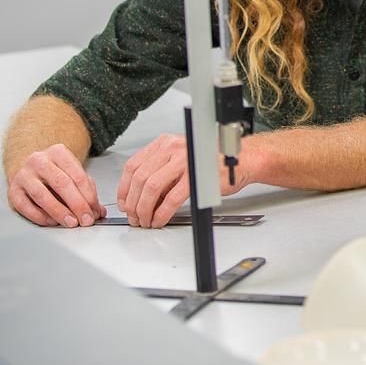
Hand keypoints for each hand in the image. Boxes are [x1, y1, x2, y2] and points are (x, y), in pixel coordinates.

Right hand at [7, 143, 107, 226]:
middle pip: (61, 184)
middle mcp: (39, 161)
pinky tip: (52, 221)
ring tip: (70, 222)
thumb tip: (98, 212)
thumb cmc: (55, 173)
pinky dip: (40, 216)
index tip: (94, 211)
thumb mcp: (73, 175)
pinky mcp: (13, 190)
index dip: (88, 196)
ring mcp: (24, 175)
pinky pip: (26, 206)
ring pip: (42, 195)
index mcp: (58, 153)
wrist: (31, 169)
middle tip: (85, 220)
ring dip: (59, 212)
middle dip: (76, 205)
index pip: (77, 175)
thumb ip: (87, 192)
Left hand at [116, 133, 243, 227]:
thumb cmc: (211, 162)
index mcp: (165, 143)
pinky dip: (162, 213)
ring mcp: (184, 161)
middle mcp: (172, 147)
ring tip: (146, 221)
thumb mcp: (180, 160)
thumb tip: (138, 197)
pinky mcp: (196, 177)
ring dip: (144, 209)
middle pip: (139, 178)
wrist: (241, 161)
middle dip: (133, 203)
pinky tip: (160, 220)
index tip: (124, 203)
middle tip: (134, 217)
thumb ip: (160, 172)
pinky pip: (172, 198)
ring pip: (151, 188)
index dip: (124, 189)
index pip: (133, 165)